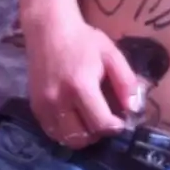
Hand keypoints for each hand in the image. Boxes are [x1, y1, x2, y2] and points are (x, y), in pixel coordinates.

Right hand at [26, 19, 137, 148]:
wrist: (49, 30)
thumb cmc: (84, 40)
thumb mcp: (112, 55)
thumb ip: (126, 82)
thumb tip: (134, 108)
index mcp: (81, 86)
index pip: (100, 124)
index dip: (115, 127)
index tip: (120, 120)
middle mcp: (59, 100)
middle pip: (82, 138)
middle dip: (98, 133)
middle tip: (105, 119)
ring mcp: (43, 106)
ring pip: (65, 139)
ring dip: (82, 135)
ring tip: (90, 119)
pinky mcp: (35, 107)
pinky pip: (52, 132)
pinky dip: (66, 132)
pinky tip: (74, 117)